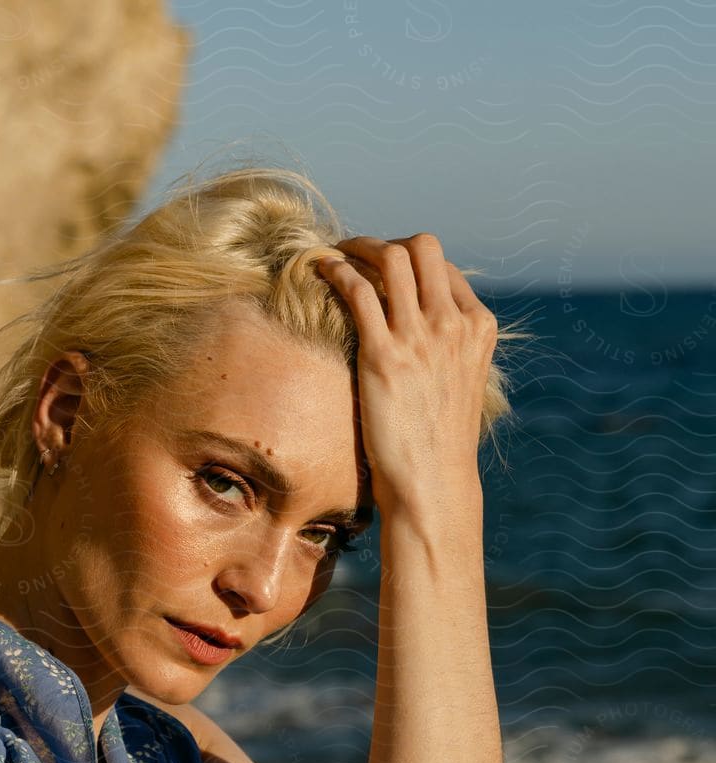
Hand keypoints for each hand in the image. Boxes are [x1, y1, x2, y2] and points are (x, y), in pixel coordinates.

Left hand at [313, 233, 498, 515]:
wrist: (432, 484)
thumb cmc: (439, 446)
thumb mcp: (461, 386)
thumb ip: (451, 351)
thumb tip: (425, 338)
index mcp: (479, 328)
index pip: (445, 268)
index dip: (412, 260)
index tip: (384, 269)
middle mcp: (453, 324)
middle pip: (423, 247)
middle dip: (386, 242)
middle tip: (357, 253)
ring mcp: (421, 337)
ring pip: (390, 258)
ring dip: (357, 247)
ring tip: (334, 255)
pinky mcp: (384, 356)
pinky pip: (358, 290)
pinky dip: (336, 271)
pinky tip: (319, 271)